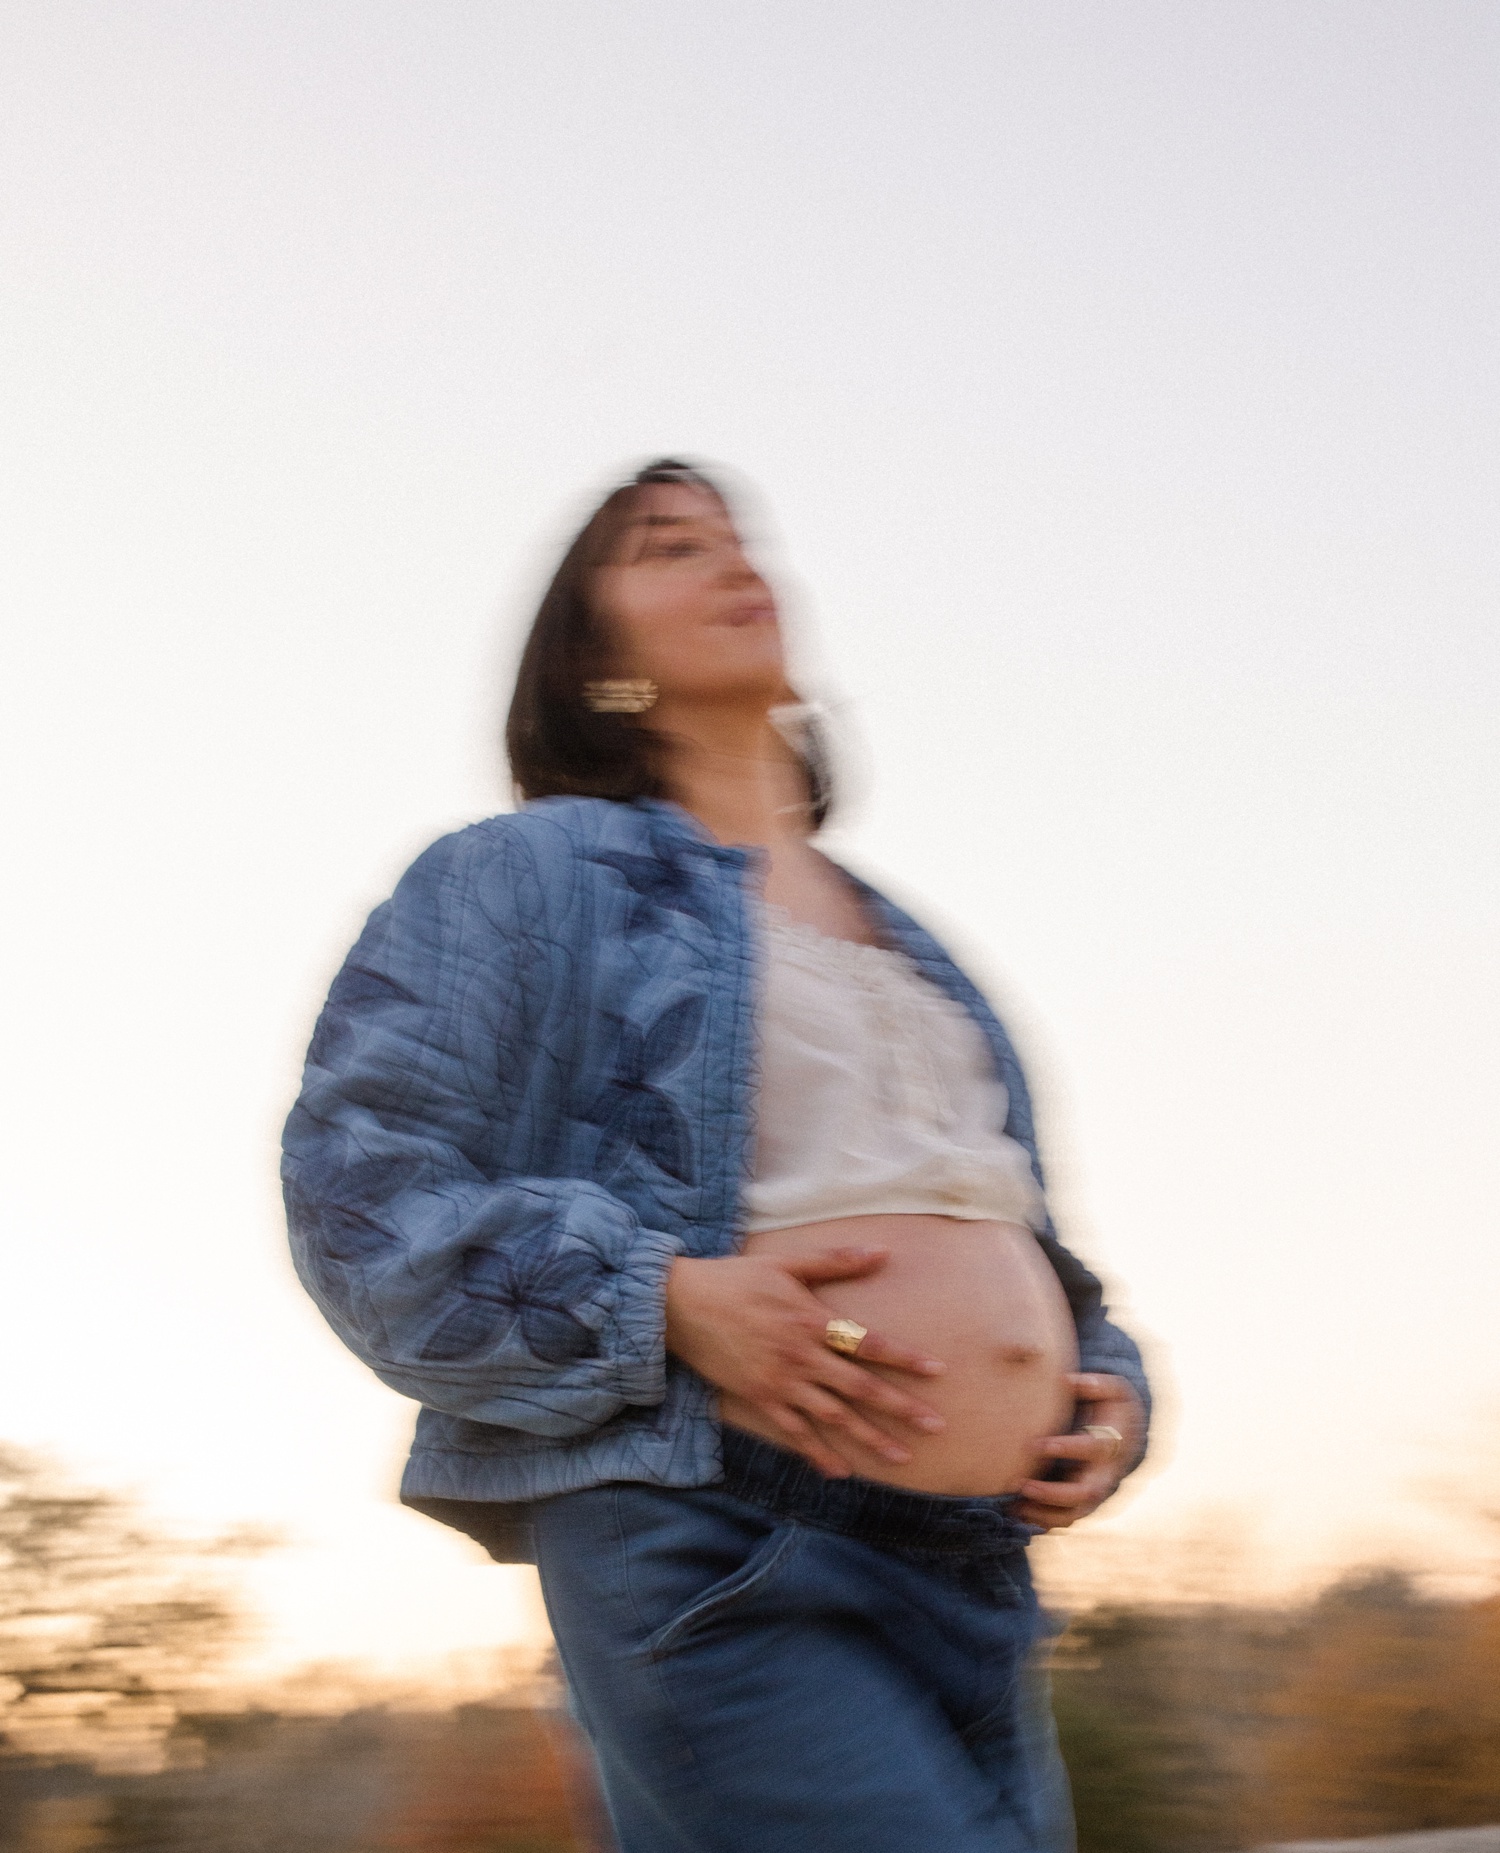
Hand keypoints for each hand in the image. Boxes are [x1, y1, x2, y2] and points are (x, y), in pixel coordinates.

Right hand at [665, 1246, 947, 1478]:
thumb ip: (835, 1261)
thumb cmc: (736, 1279)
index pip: (868, 1343)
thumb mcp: (786, 1263)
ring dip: (870, 1438)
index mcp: (811, 1322)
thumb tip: (882, 1252)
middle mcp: (801, 1357)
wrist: (681, 1306)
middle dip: (901, 1408)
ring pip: (834, 1417)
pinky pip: (795, 1433)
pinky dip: (819, 1453)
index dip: (904, 1358)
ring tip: (902, 1456)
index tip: (937, 1371)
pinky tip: (841, 1471)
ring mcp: (780, 1383)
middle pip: (859, 1388)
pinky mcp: (760, 1399)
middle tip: (936, 1425)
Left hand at [1014, 1372, 1144, 1528]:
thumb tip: (1070, 1381)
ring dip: (1045, 1514)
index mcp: (1110, 1445)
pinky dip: (1043, 1522)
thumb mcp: (1113, 1390)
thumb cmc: (1113, 1409)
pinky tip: (1017, 1515)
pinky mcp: (1082, 1503)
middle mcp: (1104, 1474)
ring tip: (1015, 1507)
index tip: (1036, 1444)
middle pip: (1085, 1493)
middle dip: (1053, 1493)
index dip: (1067, 1449)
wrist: (1127, 1436)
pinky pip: (1065, 1520)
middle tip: (1022, 1485)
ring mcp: (1094, 1493)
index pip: (1093, 1450)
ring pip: (1075, 1514)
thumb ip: (1096, 1384)